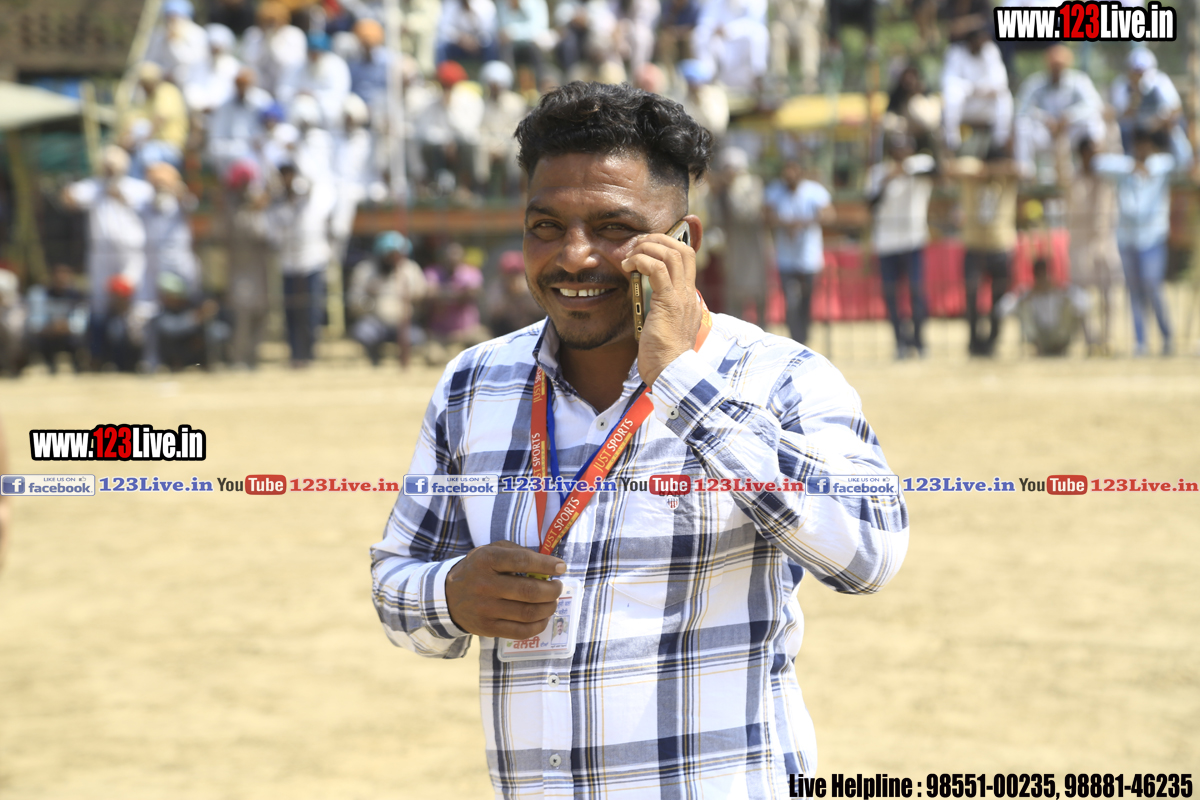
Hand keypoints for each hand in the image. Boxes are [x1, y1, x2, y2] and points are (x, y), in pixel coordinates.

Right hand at [444, 540, 565, 637]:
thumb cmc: (478, 569)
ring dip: (549, 607)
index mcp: (486, 560)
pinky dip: (539, 625)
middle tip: (558, 587)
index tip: (561, 567)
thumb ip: (517, 552)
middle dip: (552, 590)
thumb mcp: (491, 550)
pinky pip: (521, 631)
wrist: (449, 596)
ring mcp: (485, 609)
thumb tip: (548, 564)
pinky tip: (543, 617)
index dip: (547, 565)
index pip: (523, 561)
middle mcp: (484, 585)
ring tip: (552, 601)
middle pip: (529, 591)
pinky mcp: (487, 628)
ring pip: (529, 613)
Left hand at [619, 221, 702, 387]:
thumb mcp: (664, 325)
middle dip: (658, 240)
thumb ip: (660, 307)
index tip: (646, 247)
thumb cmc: (663, 355)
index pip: (687, 258)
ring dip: (648, 248)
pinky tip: (628, 266)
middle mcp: (689, 294)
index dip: (668, 244)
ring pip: (672, 254)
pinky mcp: (668, 303)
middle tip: (637, 245)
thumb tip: (645, 293)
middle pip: (683, 249)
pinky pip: (658, 270)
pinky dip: (642, 261)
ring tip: (630, 255)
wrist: (670, 372)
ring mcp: (681, 297)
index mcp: (689, 297)